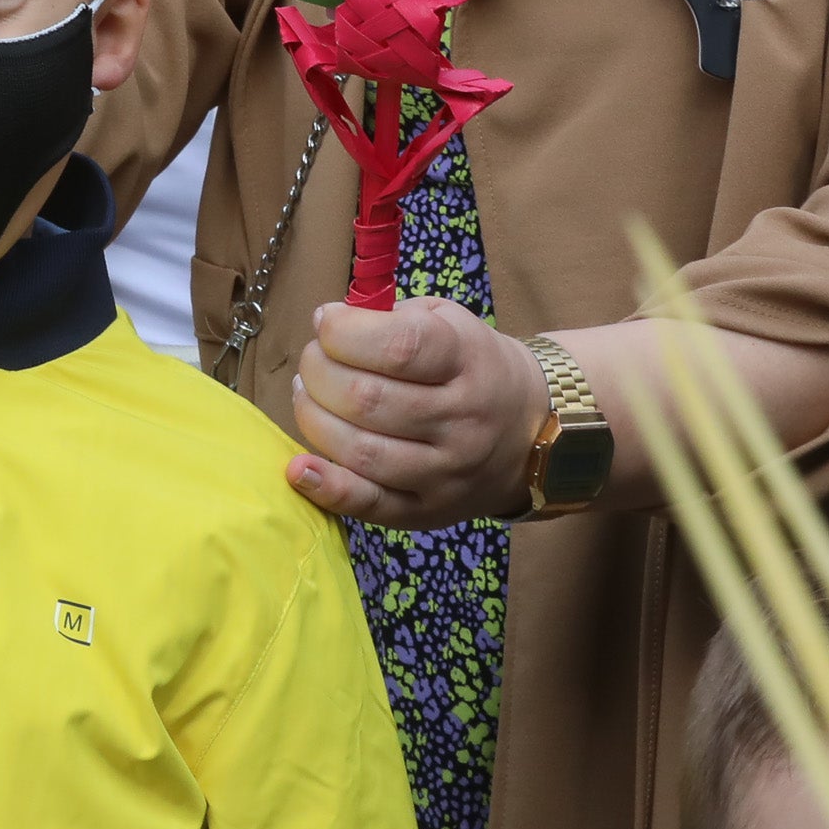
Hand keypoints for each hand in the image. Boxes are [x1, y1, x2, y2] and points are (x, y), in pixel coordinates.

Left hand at [287, 298, 549, 528]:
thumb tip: (327, 323)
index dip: (344, 332)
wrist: (530, 431)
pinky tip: (299, 468)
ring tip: (308, 395)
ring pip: (361, 451)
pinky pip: (369, 504)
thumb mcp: (446, 321)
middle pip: (367, 399)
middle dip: (318, 371)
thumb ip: (388, 316)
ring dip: (313, 417)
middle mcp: (462, 420)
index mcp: (467, 361)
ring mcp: (446, 472)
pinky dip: (327, 487)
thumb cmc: (468, 364)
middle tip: (314, 360)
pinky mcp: (427, 511)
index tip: (326, 321)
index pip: (398, 347)